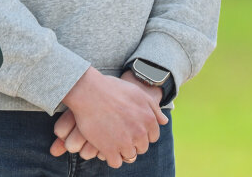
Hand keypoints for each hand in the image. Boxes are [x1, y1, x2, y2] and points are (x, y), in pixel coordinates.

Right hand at [51, 67, 167, 167]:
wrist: (88, 91)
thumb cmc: (111, 89)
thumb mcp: (137, 93)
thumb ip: (153, 108)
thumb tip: (164, 121)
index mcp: (149, 120)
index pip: (152, 137)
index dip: (140, 133)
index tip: (128, 127)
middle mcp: (140, 133)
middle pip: (141, 147)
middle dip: (132, 141)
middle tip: (118, 132)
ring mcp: (125, 142)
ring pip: (129, 156)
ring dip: (121, 150)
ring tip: (110, 138)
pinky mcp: (110, 149)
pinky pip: (116, 162)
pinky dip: (110, 156)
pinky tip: (104, 146)